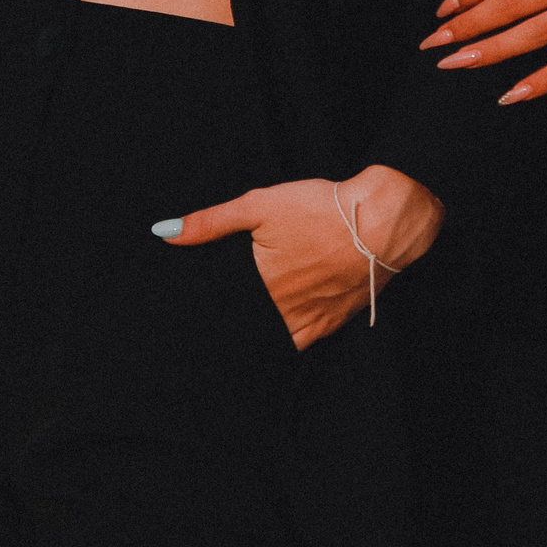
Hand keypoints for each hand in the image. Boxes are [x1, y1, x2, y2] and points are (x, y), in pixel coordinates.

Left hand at [162, 165, 443, 347]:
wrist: (382, 220)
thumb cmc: (322, 209)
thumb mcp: (260, 205)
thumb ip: (210, 222)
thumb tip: (163, 232)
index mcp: (264, 286)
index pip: (227, 315)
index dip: (207, 321)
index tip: (189, 326)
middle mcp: (286, 311)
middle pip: (251, 330)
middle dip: (231, 332)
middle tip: (208, 333)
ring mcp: (314, 319)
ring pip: (277, 341)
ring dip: (260, 339)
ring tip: (244, 332)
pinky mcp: (336, 319)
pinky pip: (305, 342)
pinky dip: (289, 340)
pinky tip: (280, 331)